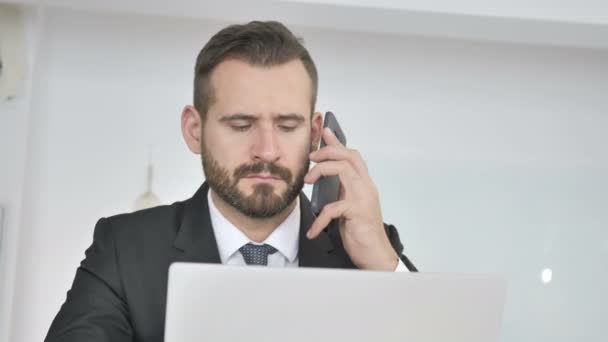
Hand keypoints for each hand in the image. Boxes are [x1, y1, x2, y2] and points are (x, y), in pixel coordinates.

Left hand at [304, 127, 398, 270]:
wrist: (376, 255)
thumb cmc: (362, 232)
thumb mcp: (349, 207)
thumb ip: (342, 192)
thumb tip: (325, 181)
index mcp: (364, 185)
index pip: (352, 156)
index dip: (337, 143)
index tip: (325, 131)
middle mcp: (366, 187)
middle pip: (348, 156)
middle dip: (327, 151)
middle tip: (311, 158)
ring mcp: (363, 198)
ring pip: (343, 170)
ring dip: (321, 170)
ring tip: (308, 181)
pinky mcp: (358, 212)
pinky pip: (333, 207)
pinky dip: (319, 219)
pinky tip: (313, 230)